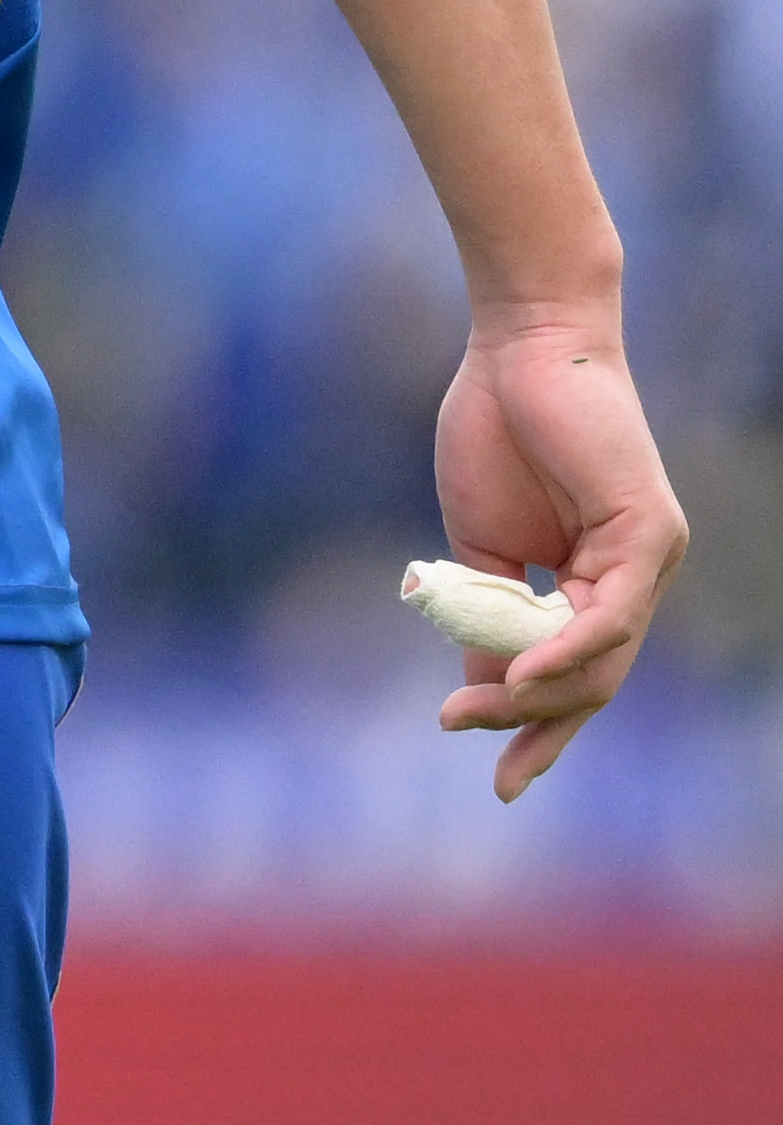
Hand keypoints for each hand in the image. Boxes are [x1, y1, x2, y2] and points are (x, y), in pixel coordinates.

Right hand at [429, 306, 686, 798]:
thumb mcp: (479, 540)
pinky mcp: (649, 534)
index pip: (578, 673)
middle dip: (538, 727)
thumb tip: (480, 683)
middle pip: (597, 680)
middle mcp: (636, 578)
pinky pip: (609, 615)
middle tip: (478, 751)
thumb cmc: (496, 426)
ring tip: (474, 712)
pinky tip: (520, 674)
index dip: (539, 728)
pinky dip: (565, 650)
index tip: (499, 778)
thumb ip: (487, 608)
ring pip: (603, 658)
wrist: (518, 345)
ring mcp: (650, 559)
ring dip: (537, 695)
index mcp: (597, 579)